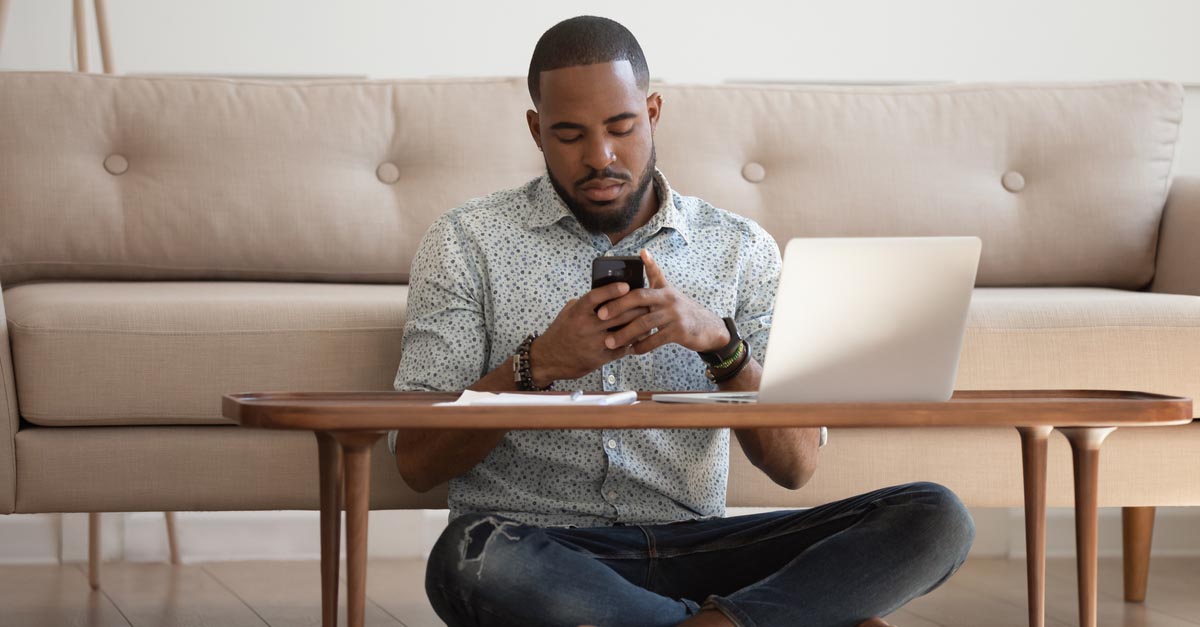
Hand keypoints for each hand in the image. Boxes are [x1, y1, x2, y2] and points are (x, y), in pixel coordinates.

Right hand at [529, 281, 650, 385]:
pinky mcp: (599, 358)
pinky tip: (639, 336)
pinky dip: (632, 342)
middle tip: (646, 301)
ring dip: (638, 325)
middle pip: (617, 314)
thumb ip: (586, 303)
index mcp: (577, 312)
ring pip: (623, 332)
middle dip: (635, 307)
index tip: (625, 285)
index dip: (611, 290)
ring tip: (647, 318)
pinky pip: (621, 348)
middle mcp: (586, 327)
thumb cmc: (561, 332)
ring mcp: (593, 344)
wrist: (549, 358)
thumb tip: (607, 292)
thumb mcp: (568, 312)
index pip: (596, 297)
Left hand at [596, 250, 728, 355]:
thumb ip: (654, 273)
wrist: (707, 327)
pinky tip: (630, 350)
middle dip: (617, 308)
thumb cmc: (681, 308)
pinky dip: (641, 346)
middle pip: (639, 300)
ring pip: (644, 324)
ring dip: (625, 334)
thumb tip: (642, 251)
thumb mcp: (668, 289)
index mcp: (662, 289)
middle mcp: (668, 299)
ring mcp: (674, 315)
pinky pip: (656, 340)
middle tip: (600, 317)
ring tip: (610, 342)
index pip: (640, 285)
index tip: (603, 297)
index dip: (622, 291)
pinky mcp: (679, 332)